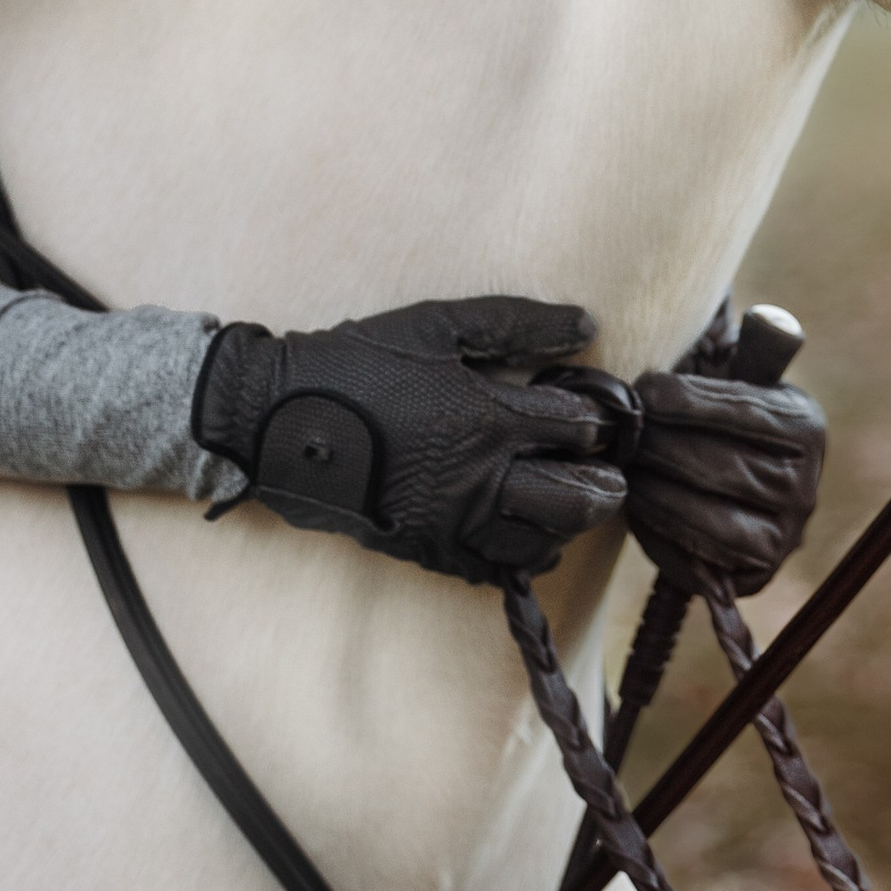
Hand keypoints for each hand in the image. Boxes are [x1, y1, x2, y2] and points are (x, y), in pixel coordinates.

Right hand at [195, 298, 629, 585]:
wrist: (280, 419)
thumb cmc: (360, 362)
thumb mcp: (437, 325)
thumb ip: (516, 321)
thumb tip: (587, 326)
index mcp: (488, 418)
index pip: (576, 429)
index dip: (596, 422)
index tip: (596, 417)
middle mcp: (478, 478)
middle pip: (574, 499)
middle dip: (603, 486)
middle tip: (610, 477)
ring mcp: (451, 521)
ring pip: (538, 543)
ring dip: (565, 526)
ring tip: (569, 507)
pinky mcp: (424, 547)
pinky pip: (489, 568)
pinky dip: (517, 556)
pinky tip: (521, 534)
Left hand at [624, 365, 826, 599]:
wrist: (748, 488)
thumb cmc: (727, 420)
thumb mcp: (743, 379)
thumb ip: (742, 352)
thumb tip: (754, 319)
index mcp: (805, 427)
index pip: (743, 413)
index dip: (689, 401)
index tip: (644, 389)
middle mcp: (805, 485)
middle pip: (720, 467)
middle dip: (660, 446)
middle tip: (620, 433)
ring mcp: (786, 534)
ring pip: (709, 517)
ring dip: (654, 491)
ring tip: (623, 468)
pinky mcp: (758, 572)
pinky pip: (702, 556)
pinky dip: (661, 533)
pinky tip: (636, 507)